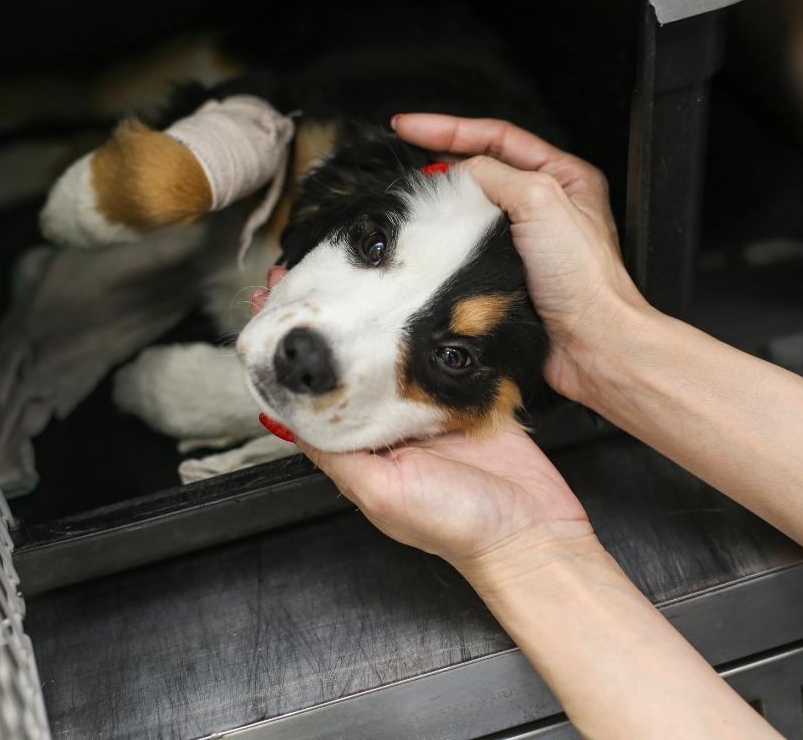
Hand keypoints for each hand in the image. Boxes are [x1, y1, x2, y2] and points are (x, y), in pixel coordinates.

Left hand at [249, 265, 594, 576]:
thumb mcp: (379, 493)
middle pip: (350, 366)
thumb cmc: (456, 525)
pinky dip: (426, 327)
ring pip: (391, 352)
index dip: (292, 358)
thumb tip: (284, 421)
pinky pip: (441, 355)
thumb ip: (334, 456)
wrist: (531, 532)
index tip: (271, 313)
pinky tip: (411, 295)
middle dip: (324, 325)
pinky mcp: (469, 394)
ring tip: (345, 270)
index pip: (317, 396)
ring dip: (371, 316)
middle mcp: (392, 426)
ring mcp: (431, 407)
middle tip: (297, 275)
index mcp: (364, 451)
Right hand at [393, 114, 651, 404]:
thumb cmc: (585, 278)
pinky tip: (428, 239)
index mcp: (564, 176)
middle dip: (440, 158)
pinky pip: (468, 249)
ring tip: (410, 195)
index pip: (497, 136)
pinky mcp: (508, 275)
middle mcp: (546, 205)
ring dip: (441, 202)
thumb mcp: (541, 200)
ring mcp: (526, 242)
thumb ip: (494, 175)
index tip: (407, 126)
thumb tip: (455, 172)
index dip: (449, 128)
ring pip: (472, 209)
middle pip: (483, 168)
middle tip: (399, 153)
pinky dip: (447, 242)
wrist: (590, 345)